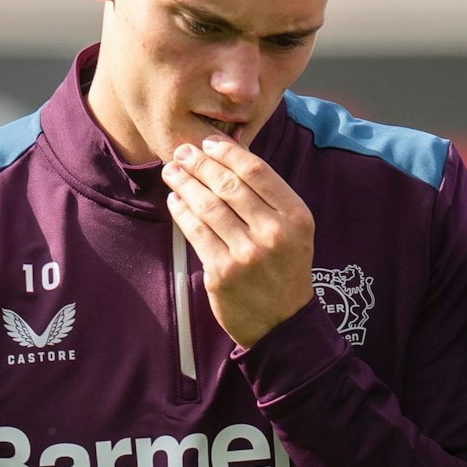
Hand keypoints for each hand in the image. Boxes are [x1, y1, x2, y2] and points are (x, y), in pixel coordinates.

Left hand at [162, 135, 313, 348]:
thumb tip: (227, 158)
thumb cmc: (285, 269)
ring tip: (171, 170)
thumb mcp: (293, 230)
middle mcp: (273, 233)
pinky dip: (181, 212)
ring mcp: (246, 254)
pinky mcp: (222, 273)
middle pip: (229, 185)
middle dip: (200, 163)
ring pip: (208, 206)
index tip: (210, 142)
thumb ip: (268, 199)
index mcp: (295, 217)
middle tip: (183, 151)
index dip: (228, 152)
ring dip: (185, 183)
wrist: (283, 323)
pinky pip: (195, 233)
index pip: (257, 172)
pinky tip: (175, 200)